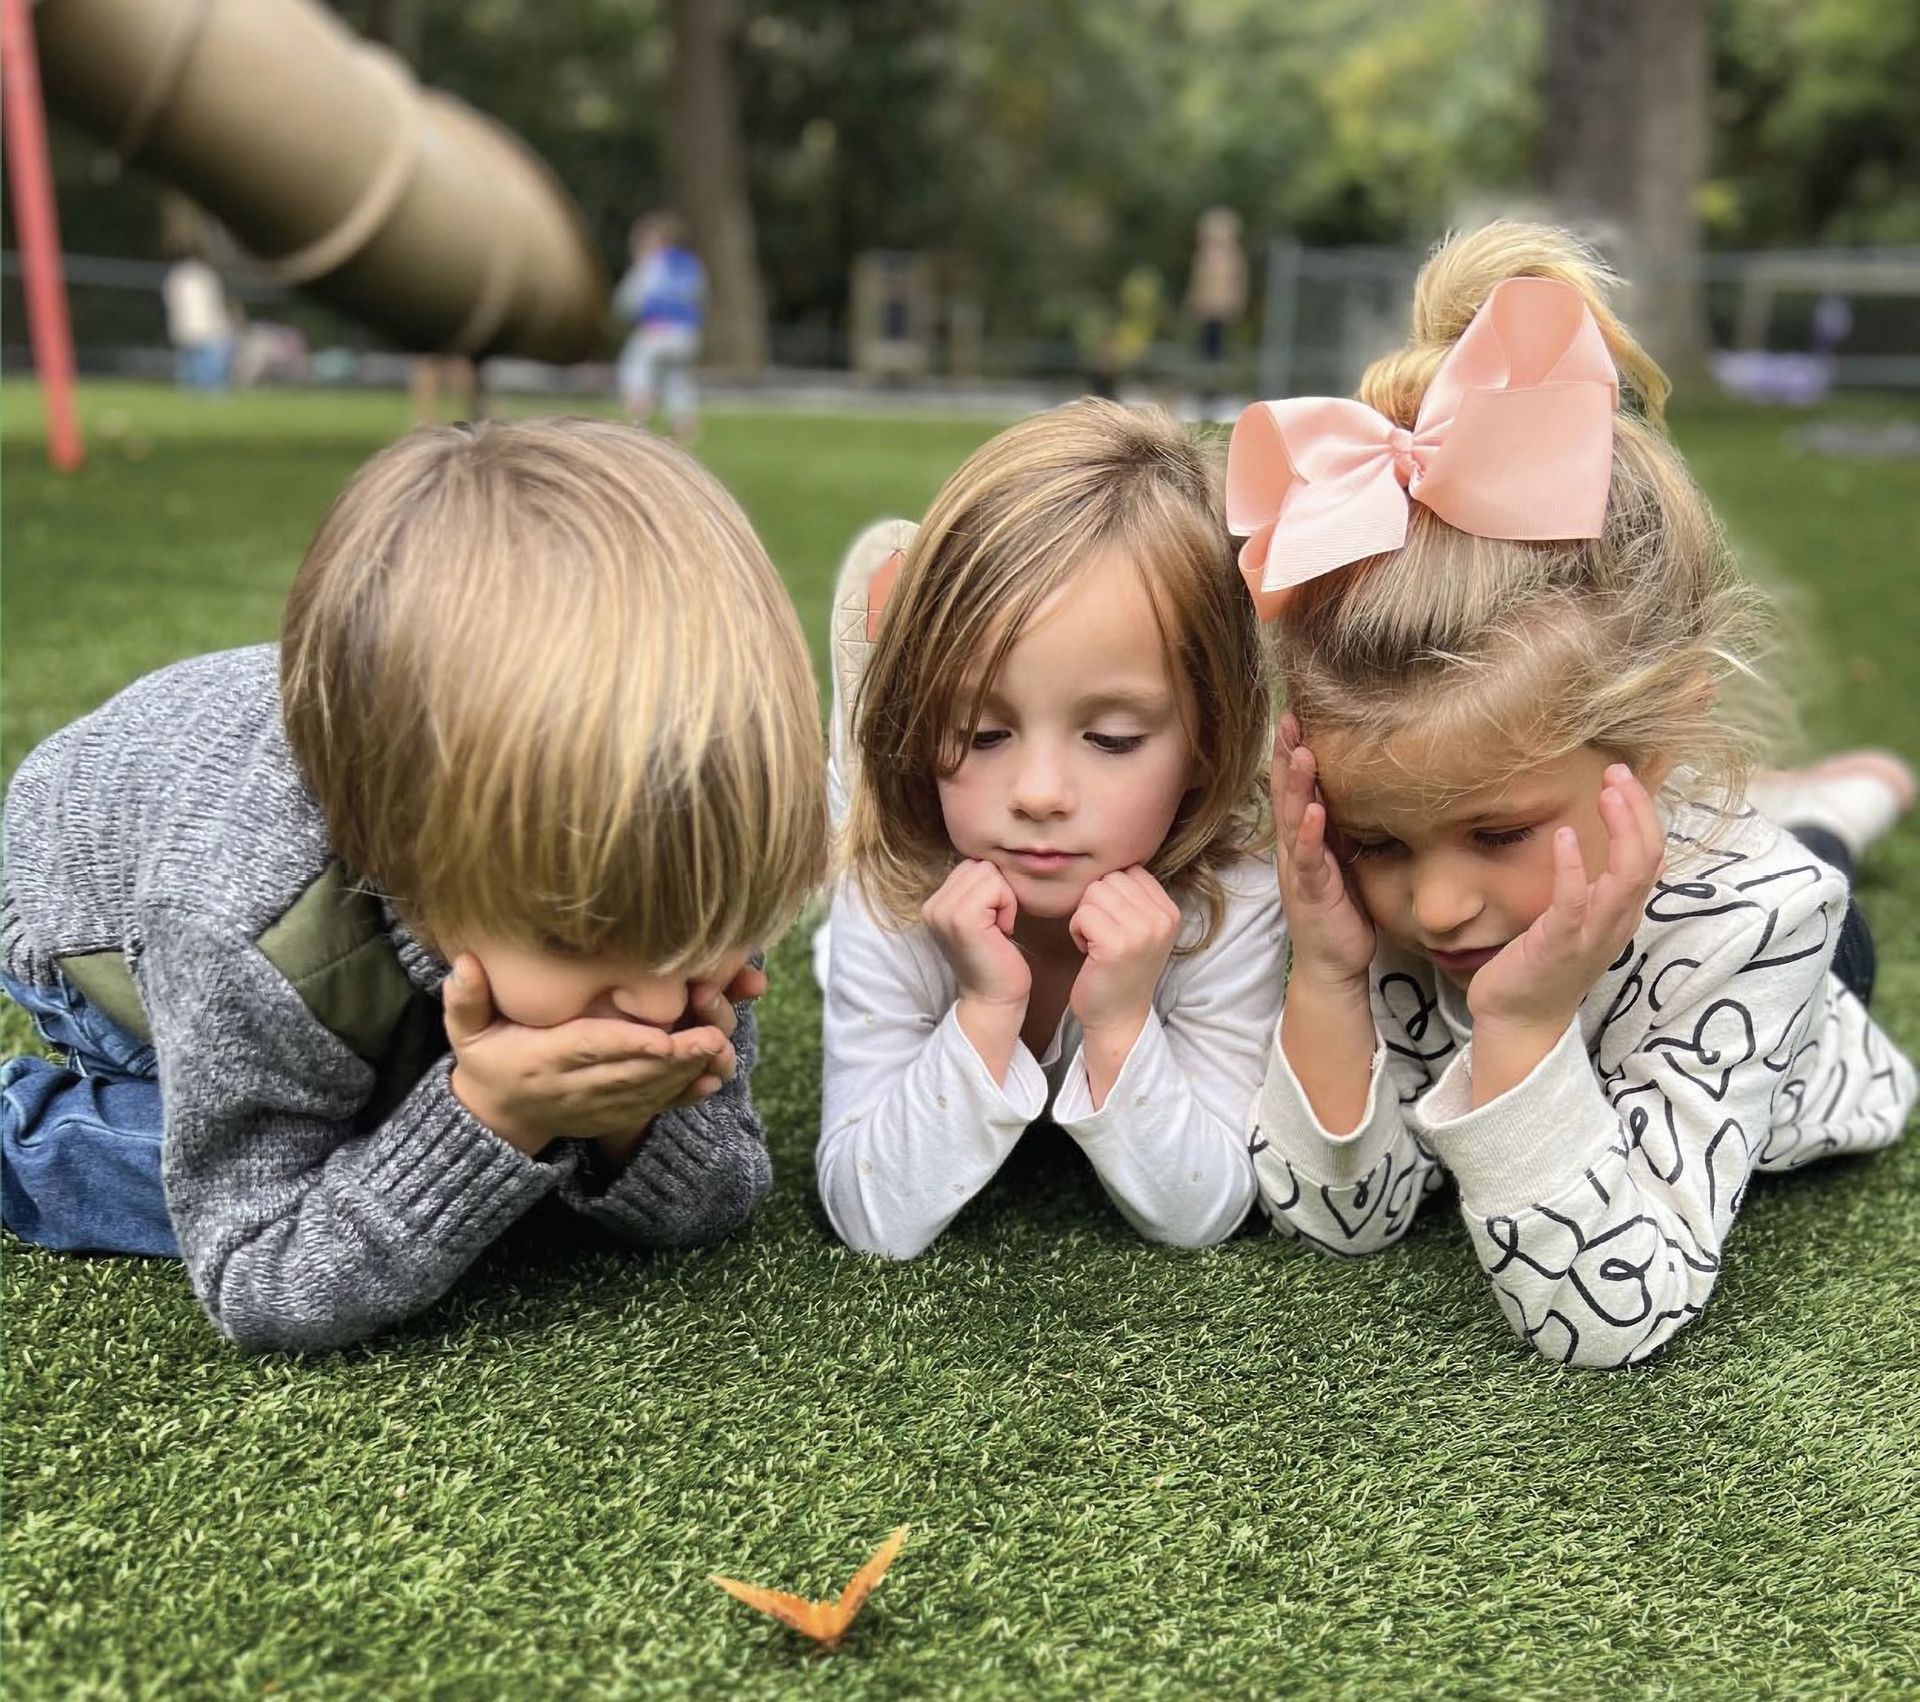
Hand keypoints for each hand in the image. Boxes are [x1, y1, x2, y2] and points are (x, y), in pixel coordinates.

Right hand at [444, 955, 735, 1154]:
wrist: (498, 1118)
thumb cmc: (487, 1059)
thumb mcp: (466, 1032)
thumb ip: (465, 999)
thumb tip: (465, 963)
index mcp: (542, 1061)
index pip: (588, 1050)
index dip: (627, 1044)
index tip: (663, 1035)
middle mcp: (574, 1088)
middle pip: (630, 1073)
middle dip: (675, 1057)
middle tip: (714, 1036)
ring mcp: (597, 1107)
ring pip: (648, 1092)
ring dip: (686, 1073)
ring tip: (721, 1048)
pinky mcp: (614, 1117)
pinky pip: (653, 1109)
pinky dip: (683, 1097)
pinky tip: (712, 1079)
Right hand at [922, 859, 1030, 1013]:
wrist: (994, 999)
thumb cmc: (995, 959)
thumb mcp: (978, 918)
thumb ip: (973, 890)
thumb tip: (990, 858)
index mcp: (933, 904)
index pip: (970, 865)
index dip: (991, 889)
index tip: (990, 921)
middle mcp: (932, 906)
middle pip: (980, 865)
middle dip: (998, 891)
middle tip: (996, 926)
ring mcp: (944, 912)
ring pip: (989, 873)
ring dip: (1004, 899)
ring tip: (998, 929)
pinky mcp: (963, 918)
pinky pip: (997, 887)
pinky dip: (1008, 906)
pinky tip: (1003, 932)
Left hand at [1067, 866, 1181, 1037]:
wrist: (1118, 1018)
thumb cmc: (1120, 971)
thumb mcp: (1141, 929)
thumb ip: (1134, 897)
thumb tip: (1110, 860)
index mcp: (1170, 910)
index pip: (1129, 871)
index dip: (1112, 896)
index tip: (1116, 925)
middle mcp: (1162, 918)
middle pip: (1109, 879)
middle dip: (1096, 905)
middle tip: (1104, 937)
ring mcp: (1142, 931)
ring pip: (1093, 893)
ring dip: (1085, 917)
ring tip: (1097, 943)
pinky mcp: (1117, 944)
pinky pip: (1082, 914)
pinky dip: (1077, 931)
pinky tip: (1089, 953)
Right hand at [1272, 717, 1375, 989]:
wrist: (1335, 964)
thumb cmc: (1340, 911)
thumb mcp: (1342, 860)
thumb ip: (1340, 827)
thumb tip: (1356, 789)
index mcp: (1303, 840)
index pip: (1293, 789)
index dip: (1291, 753)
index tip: (1295, 716)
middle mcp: (1294, 851)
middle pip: (1286, 795)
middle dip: (1287, 756)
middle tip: (1290, 719)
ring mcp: (1301, 871)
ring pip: (1292, 821)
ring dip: (1296, 787)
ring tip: (1302, 754)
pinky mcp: (1313, 894)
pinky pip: (1309, 861)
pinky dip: (1309, 836)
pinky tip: (1313, 813)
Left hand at [1467, 763, 1665, 1036]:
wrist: (1518, 1020)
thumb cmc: (1542, 964)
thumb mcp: (1574, 918)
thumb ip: (1588, 885)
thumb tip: (1586, 841)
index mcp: (1621, 913)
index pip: (1650, 855)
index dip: (1643, 814)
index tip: (1622, 777)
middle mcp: (1616, 923)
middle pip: (1647, 858)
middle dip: (1638, 811)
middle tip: (1617, 771)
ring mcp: (1591, 936)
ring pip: (1625, 878)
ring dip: (1620, 830)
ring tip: (1607, 792)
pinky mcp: (1558, 946)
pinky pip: (1573, 903)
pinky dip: (1573, 867)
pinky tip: (1566, 836)